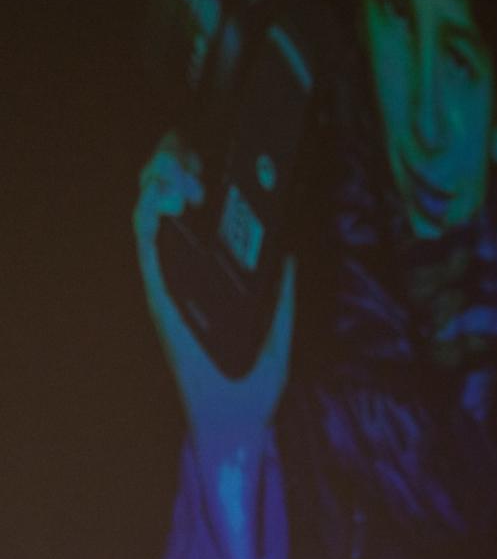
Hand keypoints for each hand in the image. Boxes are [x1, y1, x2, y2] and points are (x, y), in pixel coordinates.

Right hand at [134, 132, 296, 451]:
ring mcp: (168, 281)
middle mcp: (182, 271)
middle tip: (196, 143)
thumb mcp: (279, 325)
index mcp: (207, 272)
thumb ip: (282, 289)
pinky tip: (164, 198)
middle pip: (168, 199)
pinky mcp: (161, 296)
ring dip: (163, 182)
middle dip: (176, 161)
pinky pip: (148, 248)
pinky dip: (151, 218)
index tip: (211, 142)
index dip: (195, 169)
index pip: (193, 209)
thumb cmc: (255, 378)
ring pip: (151, 214)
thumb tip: (288, 249)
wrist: (237, 416)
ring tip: (186, 169)